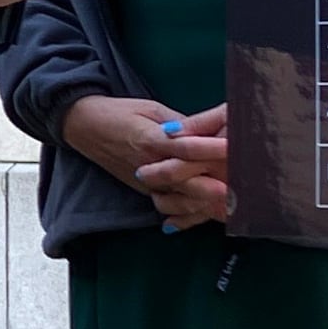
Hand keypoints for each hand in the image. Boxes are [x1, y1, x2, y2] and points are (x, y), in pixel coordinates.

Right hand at [62, 95, 229, 228]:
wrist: (84, 127)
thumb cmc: (120, 113)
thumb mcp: (153, 110)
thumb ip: (183, 124)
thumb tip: (212, 132)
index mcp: (151, 139)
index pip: (186, 147)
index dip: (212, 148)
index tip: (236, 148)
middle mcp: (148, 166)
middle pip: (186, 181)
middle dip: (215, 186)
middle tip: (243, 189)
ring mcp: (145, 182)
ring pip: (178, 200)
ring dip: (205, 206)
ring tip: (232, 208)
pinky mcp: (143, 191)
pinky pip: (168, 206)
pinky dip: (187, 215)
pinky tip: (208, 218)